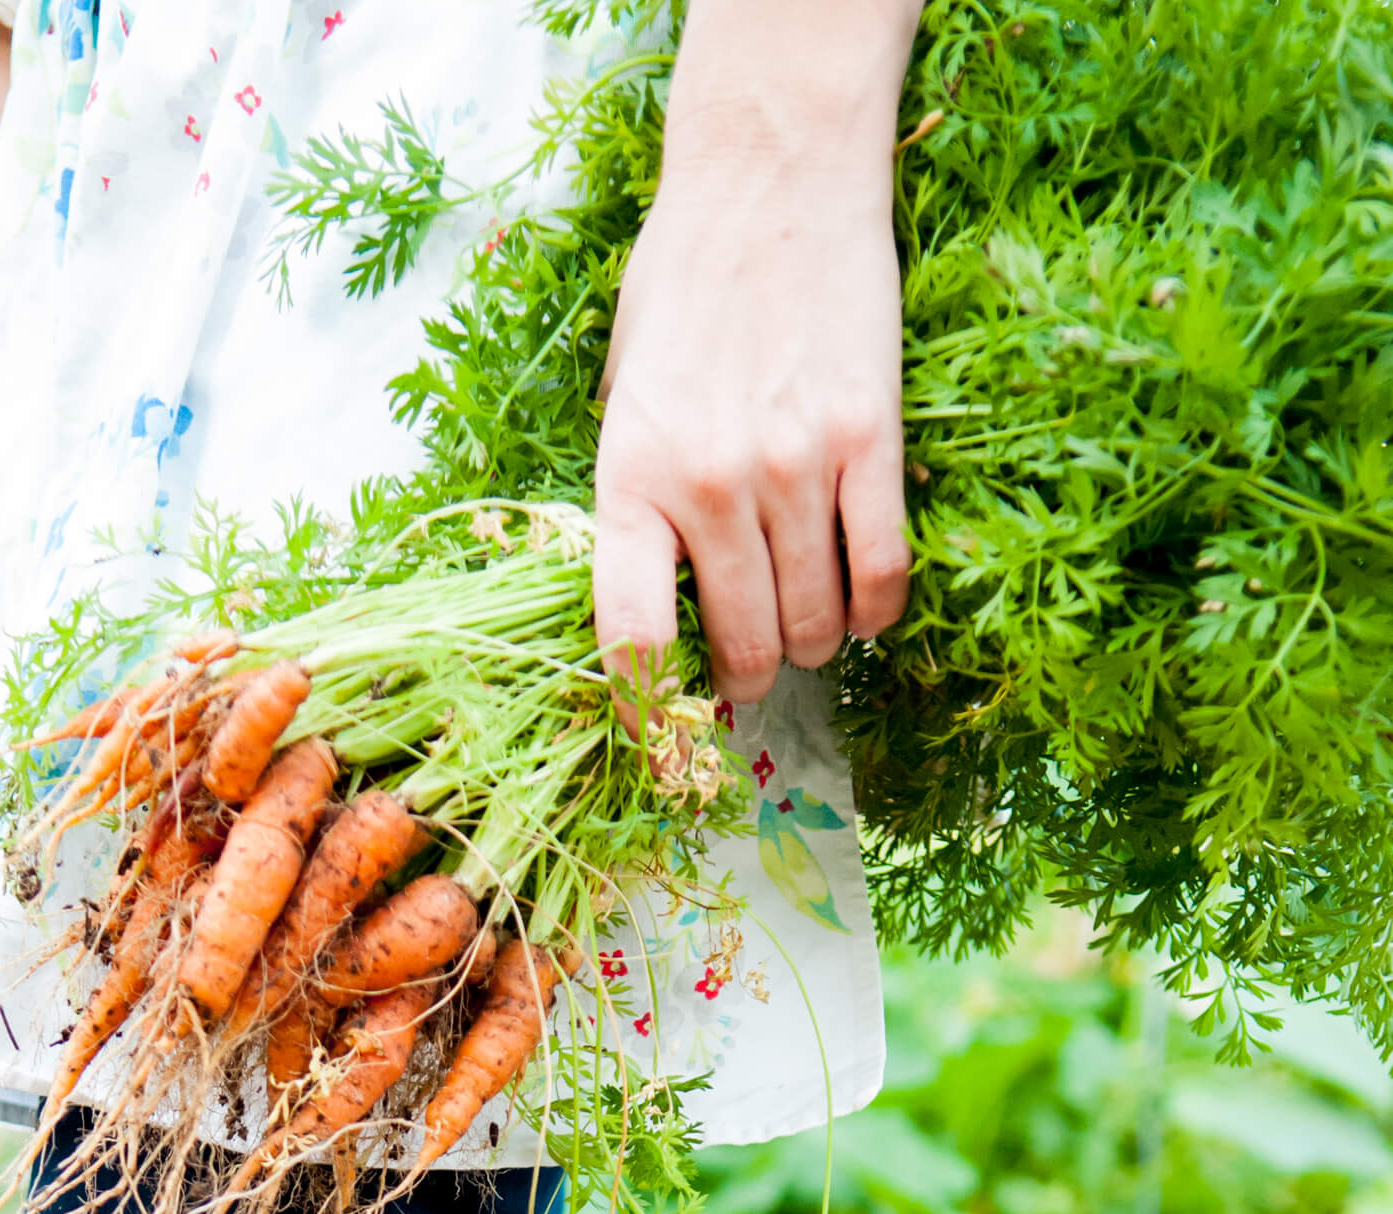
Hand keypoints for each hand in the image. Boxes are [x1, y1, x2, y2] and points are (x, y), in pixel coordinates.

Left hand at [592, 0, 918, 705]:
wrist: (770, 177)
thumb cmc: (685, 283)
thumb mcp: (624, 392)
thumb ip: (636, 494)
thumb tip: (654, 599)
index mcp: (630, 477)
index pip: (633, 636)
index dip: (647, 711)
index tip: (658, 743)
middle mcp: (710, 486)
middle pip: (743, 646)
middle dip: (747, 679)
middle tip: (750, 670)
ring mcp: (794, 467)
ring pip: (815, 624)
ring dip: (814, 646)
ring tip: (807, 630)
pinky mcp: (869, 442)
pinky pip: (883, 574)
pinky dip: (875, 612)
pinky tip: (863, 607)